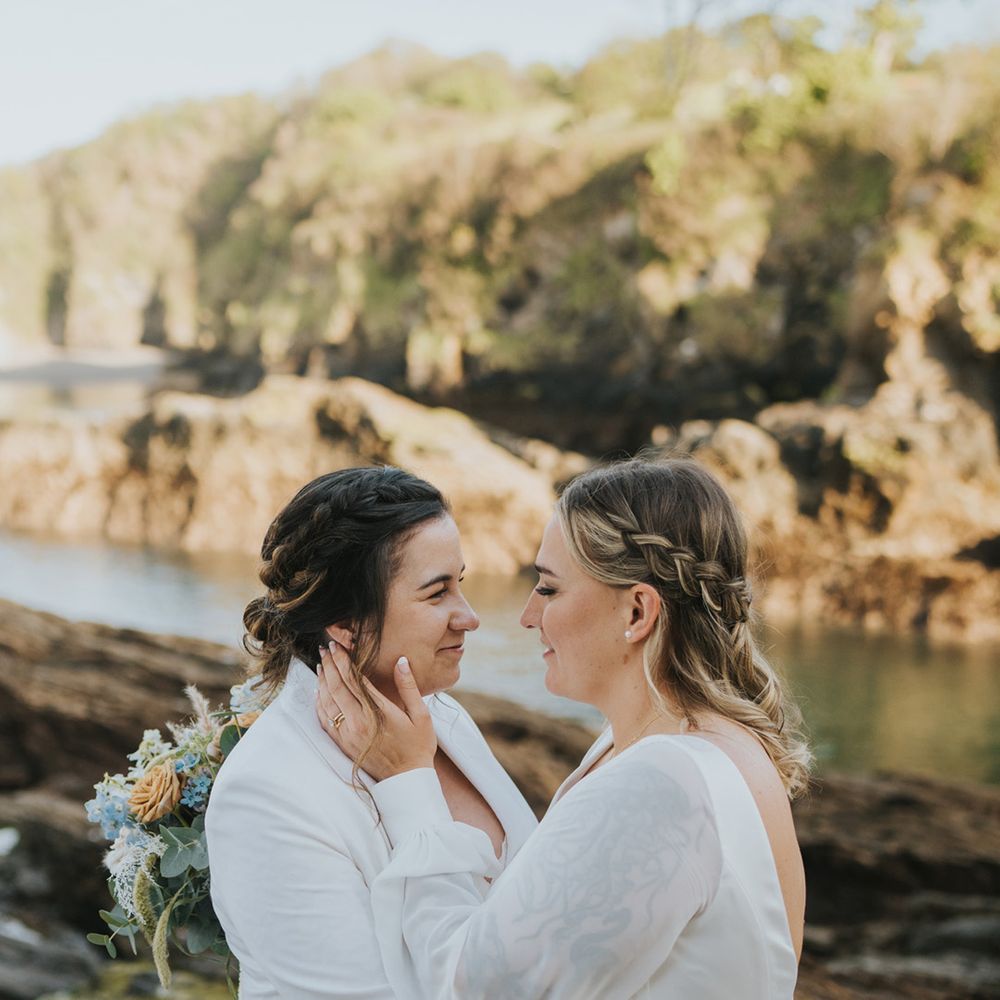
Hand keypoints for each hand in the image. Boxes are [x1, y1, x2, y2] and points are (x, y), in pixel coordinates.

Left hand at [315, 641, 436, 780]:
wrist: (407, 780)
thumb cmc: (418, 746)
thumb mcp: (421, 714)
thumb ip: (408, 687)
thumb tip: (401, 661)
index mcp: (378, 712)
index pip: (354, 680)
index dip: (343, 661)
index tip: (337, 646)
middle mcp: (359, 722)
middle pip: (337, 687)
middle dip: (330, 665)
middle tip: (325, 649)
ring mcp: (348, 734)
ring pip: (328, 702)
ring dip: (322, 681)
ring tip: (321, 665)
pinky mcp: (343, 744)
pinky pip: (326, 720)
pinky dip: (320, 703)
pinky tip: (319, 692)